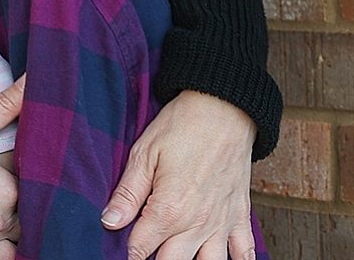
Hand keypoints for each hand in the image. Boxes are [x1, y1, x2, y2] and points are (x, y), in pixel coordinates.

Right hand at [0, 76, 22, 259]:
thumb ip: (5, 105)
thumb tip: (32, 80)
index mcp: (6, 187)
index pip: (39, 175)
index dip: (40, 166)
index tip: (35, 160)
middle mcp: (4, 218)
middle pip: (36, 207)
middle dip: (35, 195)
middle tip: (26, 185)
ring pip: (28, 234)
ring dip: (29, 222)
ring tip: (19, 207)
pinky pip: (12, 256)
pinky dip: (14, 247)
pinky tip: (10, 233)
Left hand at [101, 90, 256, 259]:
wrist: (224, 108)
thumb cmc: (182, 127)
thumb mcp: (144, 154)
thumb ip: (127, 193)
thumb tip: (109, 221)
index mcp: (169, 210)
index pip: (141, 249)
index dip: (128, 252)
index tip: (123, 251)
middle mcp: (197, 224)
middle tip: (149, 250)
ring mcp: (221, 223)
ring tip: (179, 254)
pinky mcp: (240, 216)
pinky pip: (245, 252)